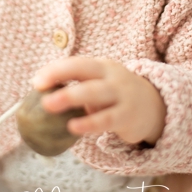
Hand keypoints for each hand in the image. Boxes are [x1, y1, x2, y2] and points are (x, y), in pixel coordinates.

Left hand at [31, 57, 165, 145]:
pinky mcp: (127, 116)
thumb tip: (41, 94)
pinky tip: (73, 127)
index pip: (77, 64)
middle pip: (86, 73)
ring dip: (71, 98)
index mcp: (103, 67)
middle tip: (40, 90)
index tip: (36, 82)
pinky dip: (88, 122)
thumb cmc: (117, 95)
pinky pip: (106, 119)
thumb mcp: (101, 83)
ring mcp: (122, 95)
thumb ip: (78, 85)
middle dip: (62, 78)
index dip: (56, 70)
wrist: (155, 107)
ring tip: (49, 106)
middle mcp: (113, 77)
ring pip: (95, 94)